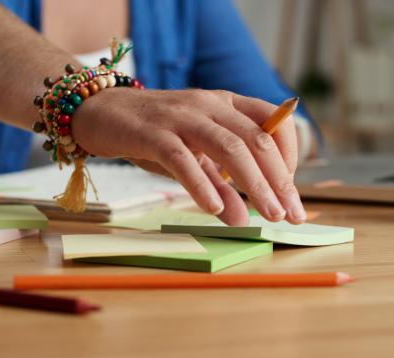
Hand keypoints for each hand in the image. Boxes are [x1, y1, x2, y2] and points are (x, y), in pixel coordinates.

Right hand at [71, 88, 306, 225]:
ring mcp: (181, 116)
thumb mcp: (194, 157)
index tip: (290, 190)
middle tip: (292, 215)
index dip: (289, 155)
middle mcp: (209, 104)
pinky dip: (201, 184)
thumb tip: (244, 218)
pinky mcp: (151, 132)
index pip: (274, 121)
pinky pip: (182, 158)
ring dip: (253, 184)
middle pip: (257, 140)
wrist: (100, 113)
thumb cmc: (154, 136)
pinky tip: (215, 210)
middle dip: (279, 180)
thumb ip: (220, 183)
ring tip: (268, 215)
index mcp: (226, 103)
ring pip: (228, 147)